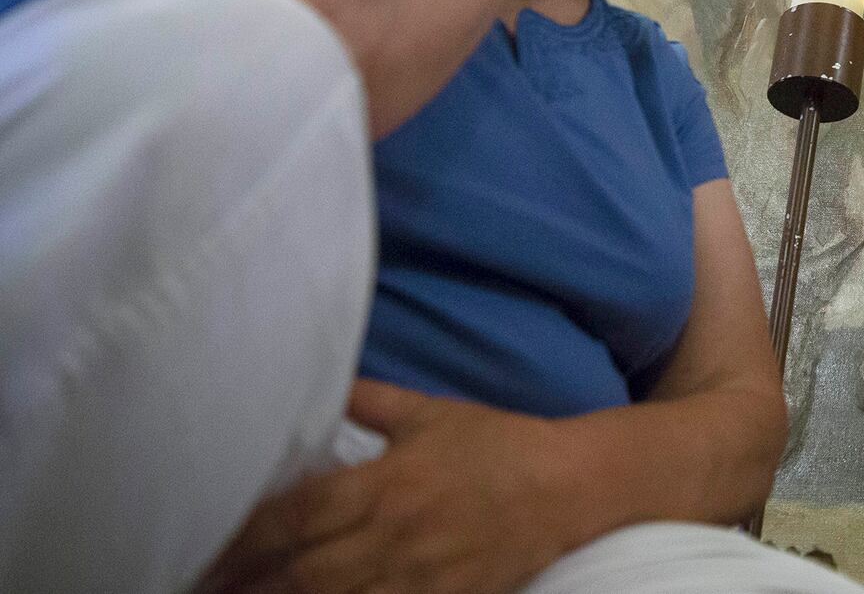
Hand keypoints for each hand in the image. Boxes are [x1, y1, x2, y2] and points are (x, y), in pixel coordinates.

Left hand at [202, 380, 578, 593]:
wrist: (569, 485)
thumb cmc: (499, 443)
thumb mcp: (431, 412)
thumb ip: (369, 402)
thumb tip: (317, 386)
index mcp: (386, 484)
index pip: (294, 518)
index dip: (240, 540)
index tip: (198, 549)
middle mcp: (393, 536)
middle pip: (300, 574)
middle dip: (245, 586)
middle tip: (197, 590)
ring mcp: (417, 579)